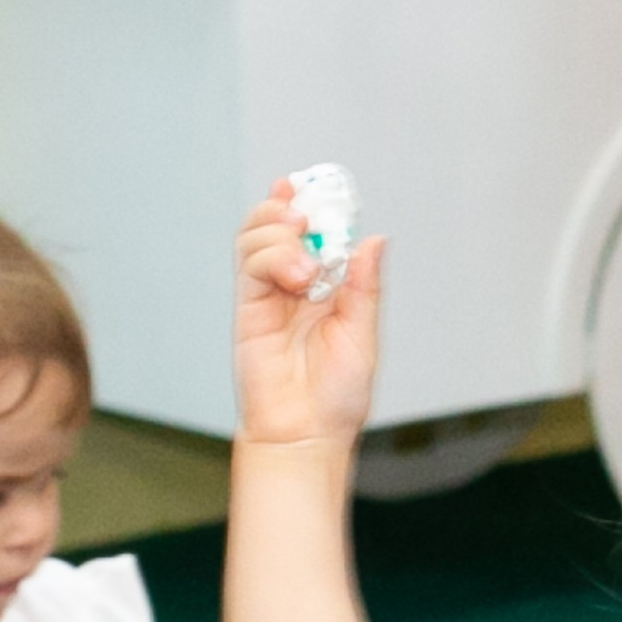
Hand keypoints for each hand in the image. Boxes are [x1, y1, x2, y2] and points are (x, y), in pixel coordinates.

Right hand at [234, 185, 383, 448]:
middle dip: (290, 209)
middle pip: (276, 224)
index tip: (310, 186)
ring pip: (257, 236)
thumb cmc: (336, 397)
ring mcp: (266, 295)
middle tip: (309, 220)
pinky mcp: (248, 308)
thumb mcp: (362, 334)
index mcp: (323, 290)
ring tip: (307, 263)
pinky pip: (250, 263)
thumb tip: (374, 239)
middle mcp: (292, 287)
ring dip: (280, 233)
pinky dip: (272, 254)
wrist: (305, 435)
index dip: (309, 204)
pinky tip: (297, 274)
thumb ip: (363, 287)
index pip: (312, 233)